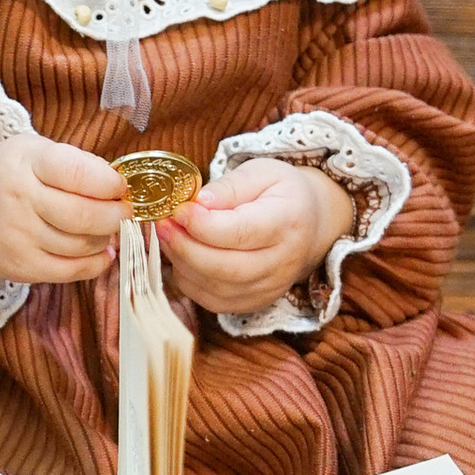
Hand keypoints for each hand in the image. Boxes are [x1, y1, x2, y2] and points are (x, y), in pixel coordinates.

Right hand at [0, 131, 127, 285]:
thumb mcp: (34, 151)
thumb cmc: (9, 175)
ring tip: (107, 228)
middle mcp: (19, 200)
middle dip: (116, 215)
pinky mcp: (21, 268)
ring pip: (82, 245)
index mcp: (27, 162)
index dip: (110, 183)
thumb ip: (76, 164)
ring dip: (106, 237)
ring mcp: (18, 237)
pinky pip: (72, 271)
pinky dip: (96, 262)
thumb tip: (120, 189)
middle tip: (125, 211)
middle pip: (84, 215)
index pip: (78, 173)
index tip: (120, 186)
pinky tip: (101, 251)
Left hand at [158, 160, 351, 318]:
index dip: (203, 225)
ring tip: (168, 237)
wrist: (312, 224)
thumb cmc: (281, 193)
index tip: (178, 210)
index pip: (241, 232)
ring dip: (183, 265)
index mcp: (288, 222)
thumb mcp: (261, 172)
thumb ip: (229, 186)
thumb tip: (198, 203)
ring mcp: (271, 287)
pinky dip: (191, 282)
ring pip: (217, 289)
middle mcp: (283, 261)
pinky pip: (214, 302)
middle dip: (186, 248)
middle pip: (227, 268)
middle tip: (163, 225)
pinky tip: (182, 258)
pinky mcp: (256, 302)